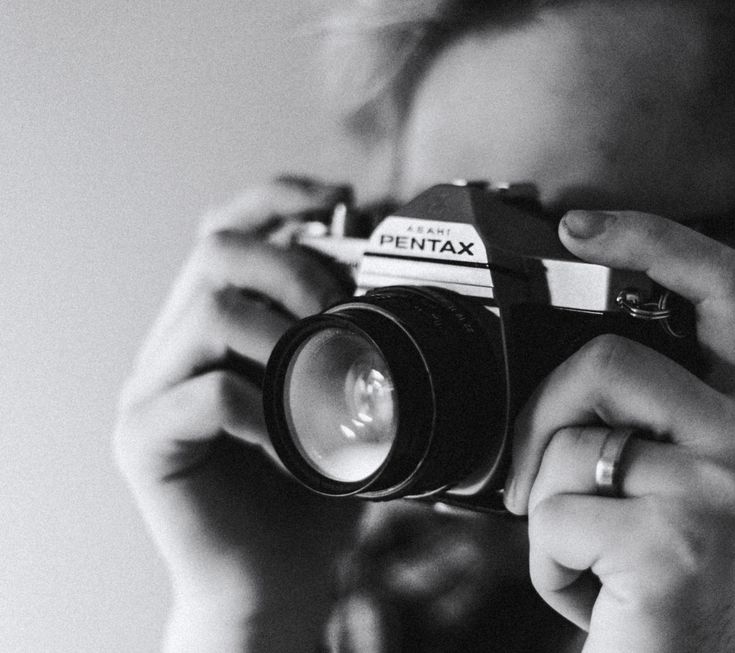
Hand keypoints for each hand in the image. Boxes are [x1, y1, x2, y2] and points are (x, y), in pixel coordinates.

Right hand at [113, 178, 359, 651]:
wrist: (277, 577)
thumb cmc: (313, 485)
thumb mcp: (343, 397)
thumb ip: (348, 336)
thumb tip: (383, 270)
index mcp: (218, 325)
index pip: (228, 229)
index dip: (278, 197)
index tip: (341, 198)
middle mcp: (176, 346)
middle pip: (215, 251)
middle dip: (293, 267)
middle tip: (338, 313)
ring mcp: (151, 390)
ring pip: (208, 311)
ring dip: (283, 336)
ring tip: (319, 381)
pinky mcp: (144, 440)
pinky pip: (205, 395)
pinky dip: (266, 409)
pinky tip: (290, 440)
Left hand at [505, 210, 734, 651]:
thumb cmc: (658, 573)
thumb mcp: (668, 476)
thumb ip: (639, 412)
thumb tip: (555, 364)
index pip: (723, 284)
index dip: (653, 237)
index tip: (576, 225)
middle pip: (613, 359)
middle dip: (543, 414)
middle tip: (529, 476)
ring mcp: (726, 490)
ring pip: (573, 440)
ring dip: (542, 502)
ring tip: (579, 547)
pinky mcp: (679, 542)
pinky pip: (557, 514)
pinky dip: (544, 560)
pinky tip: (585, 589)